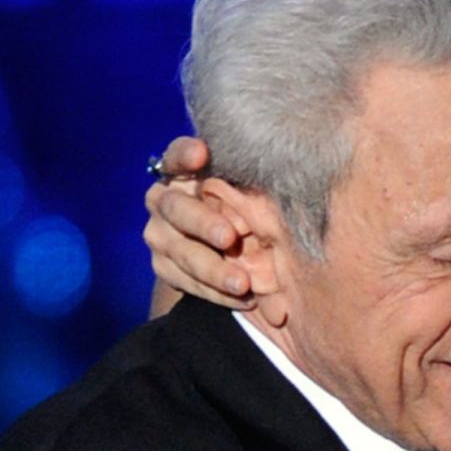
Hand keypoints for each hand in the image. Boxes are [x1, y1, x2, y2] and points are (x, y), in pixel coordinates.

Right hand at [144, 137, 252, 311]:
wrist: (227, 247)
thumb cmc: (249, 206)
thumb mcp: (253, 191)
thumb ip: (257, 182)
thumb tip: (292, 173)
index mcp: (184, 170)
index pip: (177, 155)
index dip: (185, 154)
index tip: (201, 153)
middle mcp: (165, 198)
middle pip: (176, 207)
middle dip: (203, 223)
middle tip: (229, 238)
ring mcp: (159, 233)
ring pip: (180, 251)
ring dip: (213, 269)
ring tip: (242, 283)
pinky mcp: (162, 264)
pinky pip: (185, 281)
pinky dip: (214, 291)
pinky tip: (241, 297)